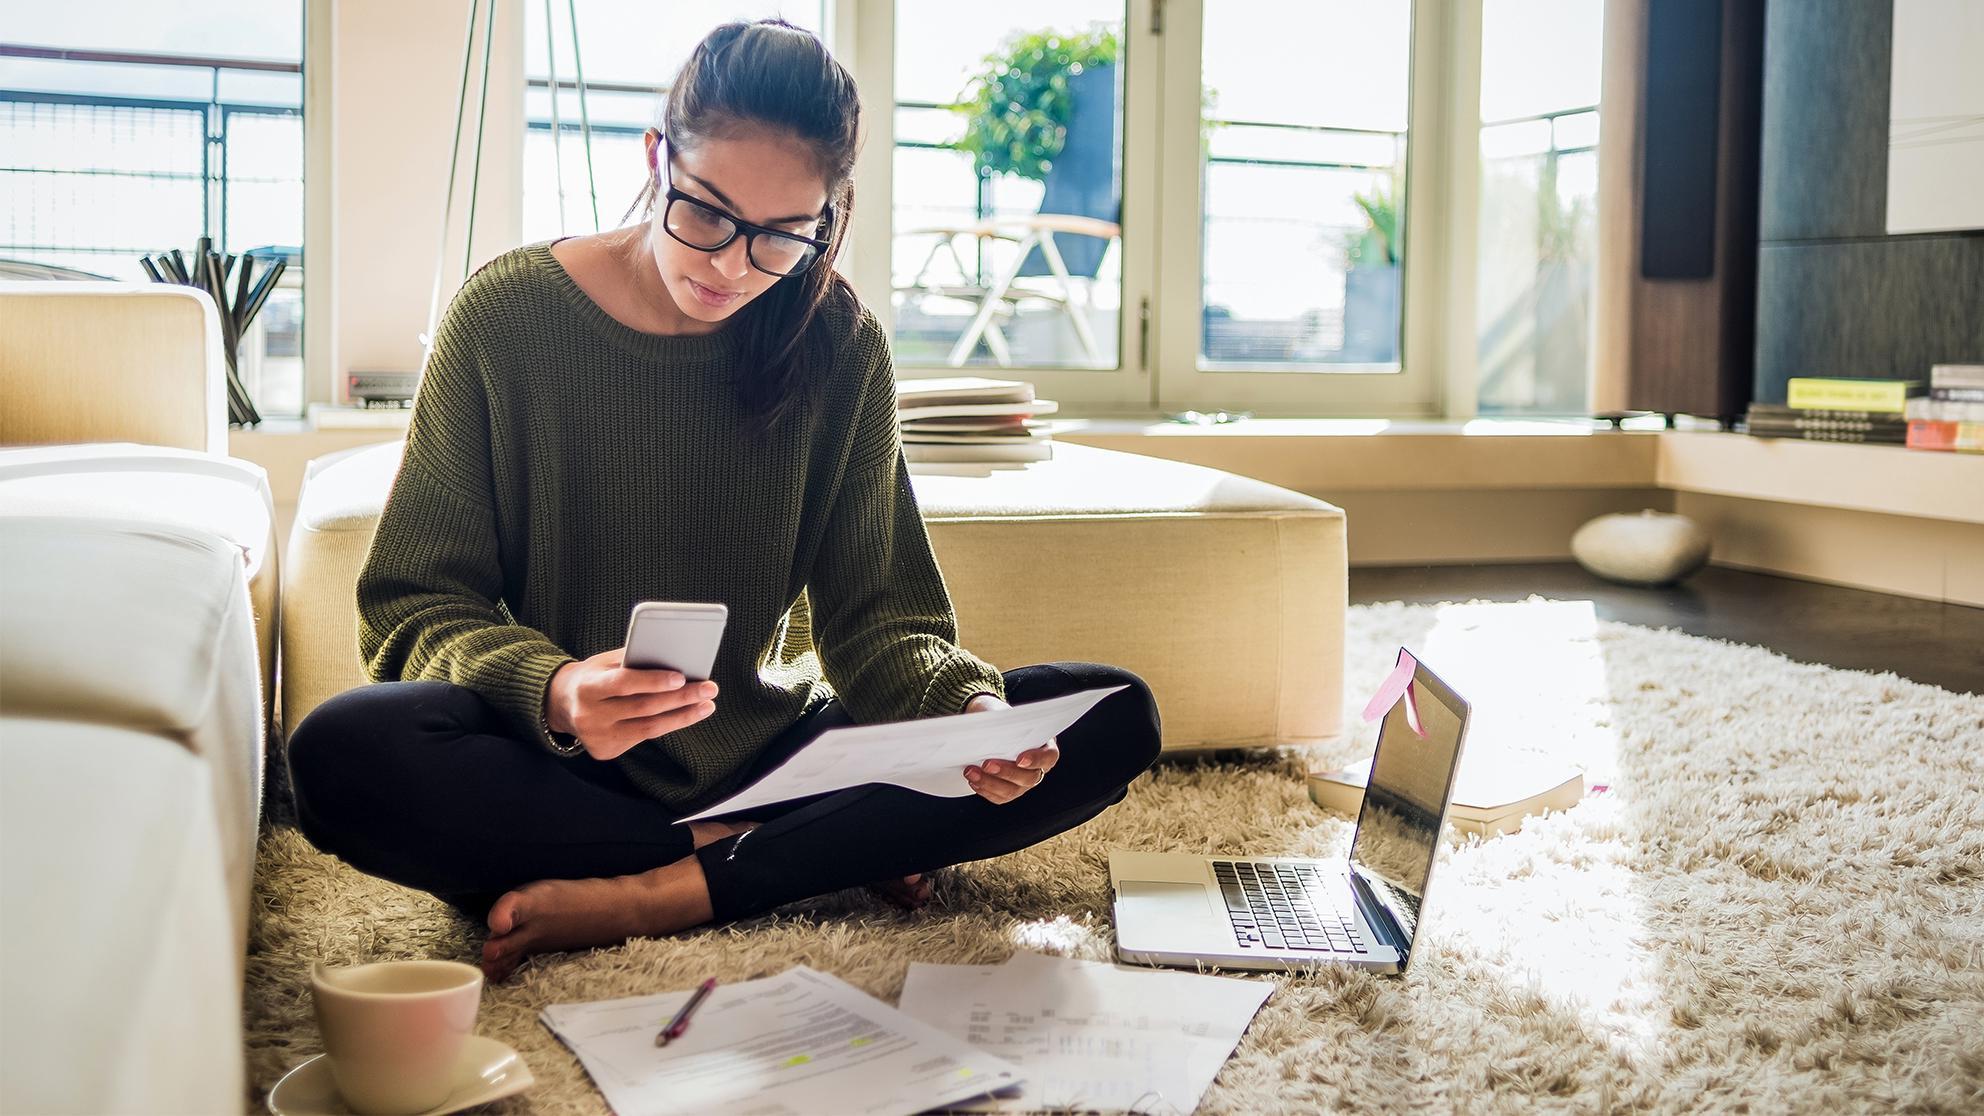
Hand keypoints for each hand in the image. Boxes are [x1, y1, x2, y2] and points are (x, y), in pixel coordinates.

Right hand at [544, 647, 716, 760]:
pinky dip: (667, 725)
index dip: (653, 681)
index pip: (624, 684)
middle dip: (681, 698)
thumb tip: (675, 658)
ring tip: (706, 704)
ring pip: (648, 728)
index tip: (682, 676)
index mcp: (587, 687)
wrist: (561, 703)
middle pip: (643, 707)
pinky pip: (643, 737)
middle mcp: (589, 715)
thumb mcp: (605, 663)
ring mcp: (596, 737)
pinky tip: (686, 715)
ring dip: (683, 716)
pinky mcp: (604, 751)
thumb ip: (633, 661)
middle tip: (709, 688)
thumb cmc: (594, 676)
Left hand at [961, 693, 1057, 804]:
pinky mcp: (1008, 791)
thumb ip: (1003, 722)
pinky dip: (985, 790)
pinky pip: (999, 797)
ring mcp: (1023, 782)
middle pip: (1029, 778)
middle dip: (1006, 772)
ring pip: (1012, 790)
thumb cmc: (999, 717)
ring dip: (990, 783)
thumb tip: (991, 730)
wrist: (987, 726)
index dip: (1036, 759)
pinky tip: (973, 780)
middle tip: (987, 764)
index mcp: (1044, 746)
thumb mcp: (1002, 713)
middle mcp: (1037, 768)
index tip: (1020, 759)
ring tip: (971, 772)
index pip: (1049, 756)